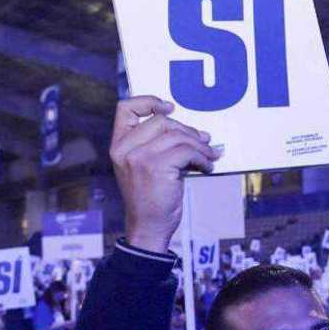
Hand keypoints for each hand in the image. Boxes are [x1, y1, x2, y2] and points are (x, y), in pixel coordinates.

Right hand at [109, 96, 219, 252]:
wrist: (148, 227)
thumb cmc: (150, 199)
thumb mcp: (144, 167)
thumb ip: (157, 146)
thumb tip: (196, 132)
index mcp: (118, 146)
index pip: (125, 108)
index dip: (149, 101)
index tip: (169, 108)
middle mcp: (125, 149)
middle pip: (161, 121)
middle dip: (187, 130)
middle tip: (204, 141)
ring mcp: (139, 157)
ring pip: (178, 136)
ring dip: (200, 146)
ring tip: (209, 156)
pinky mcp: (156, 167)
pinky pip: (187, 151)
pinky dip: (203, 158)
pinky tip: (207, 167)